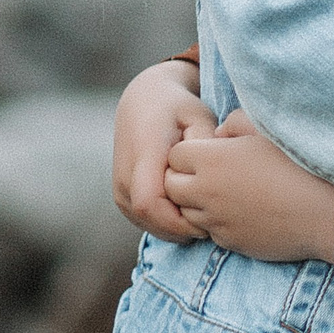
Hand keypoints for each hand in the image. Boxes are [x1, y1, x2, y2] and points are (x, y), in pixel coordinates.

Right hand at [113, 58, 212, 242]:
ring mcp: (119, 188)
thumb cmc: (178, 109)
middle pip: (151, 220)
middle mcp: (124, 175)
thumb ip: (207, 143)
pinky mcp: (121, 197)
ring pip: (147, 224)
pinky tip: (188, 212)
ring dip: (176, 228)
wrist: (144, 103)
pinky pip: (143, 221)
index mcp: (143, 154)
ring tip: (202, 214)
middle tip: (214, 222)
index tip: (209, 218)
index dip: (179, 220)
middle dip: (184, 229)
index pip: (150, 203)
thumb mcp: (198, 117)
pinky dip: (167, 224)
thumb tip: (213, 173)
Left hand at [163, 110, 333, 263]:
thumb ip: (234, 123)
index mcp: (212, 159)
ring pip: (187, 212)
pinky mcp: (229, 242)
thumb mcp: (267, 130)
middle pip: (170, 186)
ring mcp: (215, 220)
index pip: (174, 155)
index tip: (211, 152)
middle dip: (183, 179)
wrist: (328, 213)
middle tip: (211, 174)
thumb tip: (218, 134)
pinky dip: (218, 222)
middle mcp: (206, 191)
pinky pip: (210, 231)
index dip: (190, 151)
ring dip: (199, 203)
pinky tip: (245, 212)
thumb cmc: (301, 165)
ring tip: (229, 194)